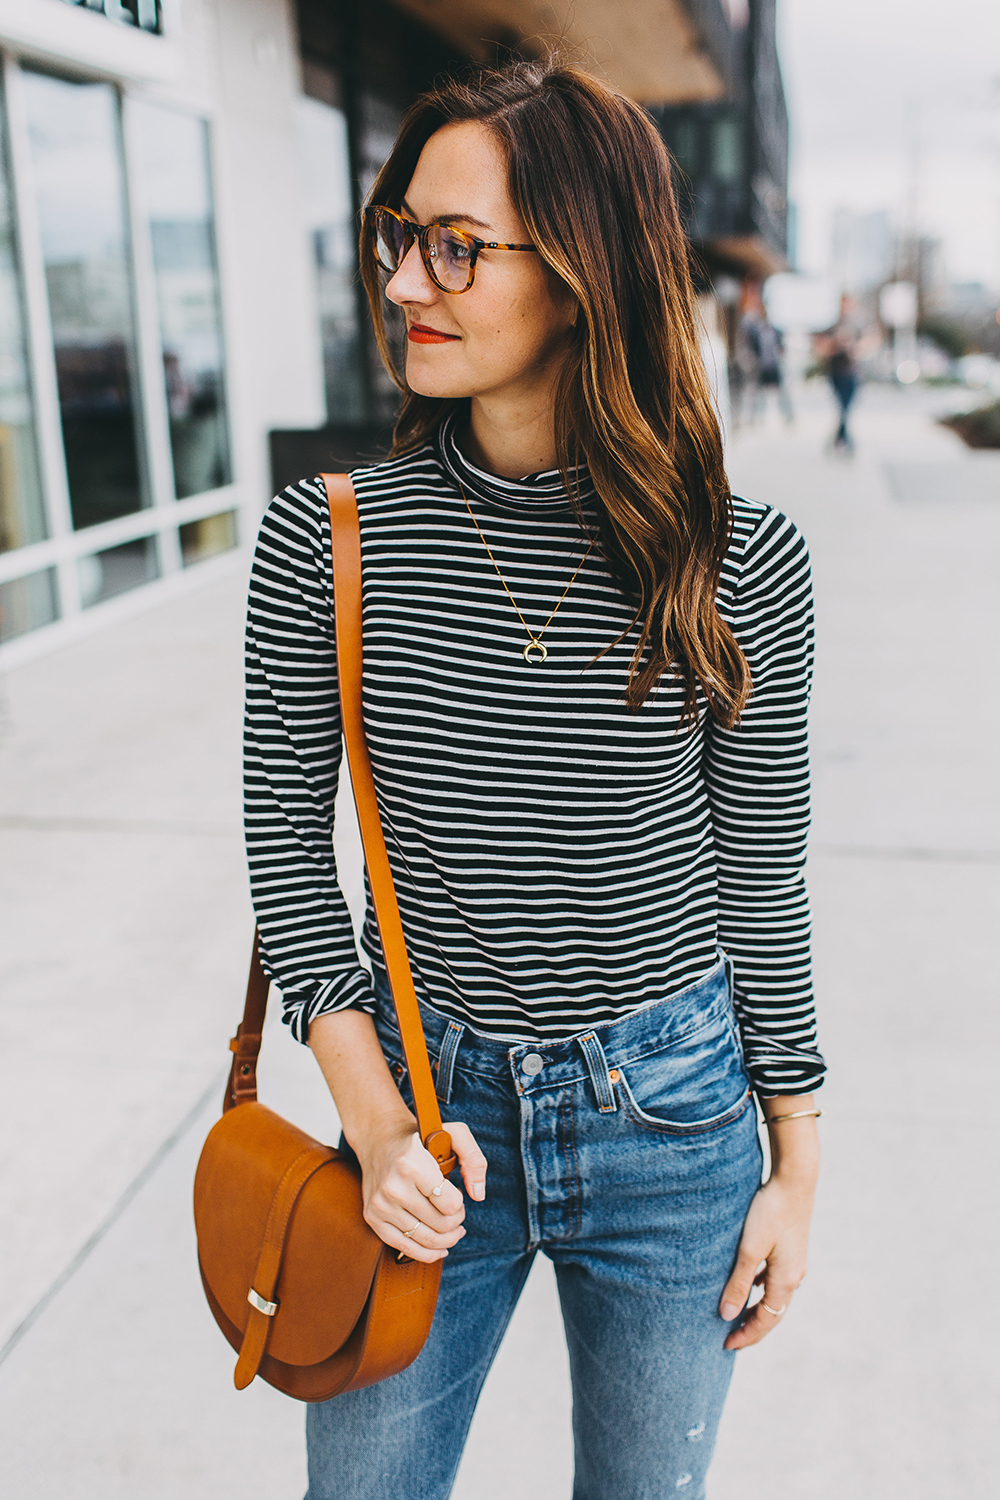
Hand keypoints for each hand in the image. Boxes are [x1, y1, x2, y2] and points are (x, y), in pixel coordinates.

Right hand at [354, 1115, 487, 1264]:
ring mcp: (380, 1204)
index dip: (460, 1204)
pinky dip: (427, 1254)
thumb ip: (474, 1159)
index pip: (451, 1205)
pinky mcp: (372, 1217)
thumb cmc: (420, 1137)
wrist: (378, 1139)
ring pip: (426, 1240)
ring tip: (452, 1230)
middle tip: (456, 1213)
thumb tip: (478, 1195)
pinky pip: (405, 1248)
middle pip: (440, 1225)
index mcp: (411, 1164)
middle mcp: (393, 1186)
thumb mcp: (453, 1133)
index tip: (456, 1195)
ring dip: (446, 1239)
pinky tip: (440, 1247)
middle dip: (456, 1223)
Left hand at [719, 1112, 818, 1349]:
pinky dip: (761, 1287)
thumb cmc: (769, 1212)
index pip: (767, 1321)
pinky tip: (749, 1282)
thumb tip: (727, 1316)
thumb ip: (738, 1283)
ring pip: (775, 1295)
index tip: (727, 1346)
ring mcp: (796, 1262)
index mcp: (785, 1280)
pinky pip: (776, 1278)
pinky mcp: (792, 1248)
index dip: (747, 1336)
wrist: (795, 1180)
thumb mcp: (749, 1249)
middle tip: (730, 1338)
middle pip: (773, 1312)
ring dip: (757, 1308)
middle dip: (752, 1327)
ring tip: (737, 1315)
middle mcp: (795, 1276)